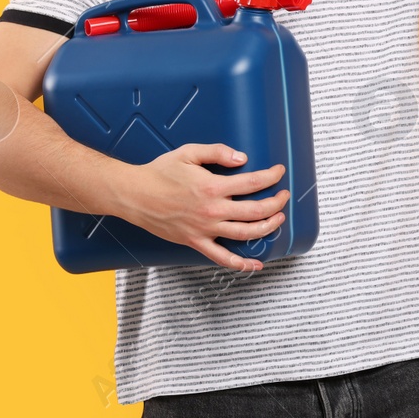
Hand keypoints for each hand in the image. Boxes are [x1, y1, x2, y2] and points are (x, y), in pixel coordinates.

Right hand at [120, 143, 290, 271]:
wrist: (134, 195)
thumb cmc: (160, 172)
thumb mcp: (189, 152)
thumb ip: (218, 152)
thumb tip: (242, 158)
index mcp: (212, 187)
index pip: (253, 183)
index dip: (271, 176)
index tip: (279, 172)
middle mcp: (212, 210)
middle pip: (256, 210)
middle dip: (276, 203)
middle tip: (284, 196)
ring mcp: (204, 229)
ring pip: (245, 234)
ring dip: (267, 228)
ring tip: (278, 219)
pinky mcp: (195, 242)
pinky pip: (221, 257)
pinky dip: (240, 264)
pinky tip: (255, 265)